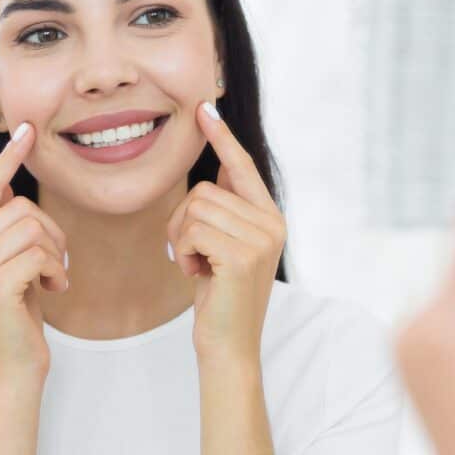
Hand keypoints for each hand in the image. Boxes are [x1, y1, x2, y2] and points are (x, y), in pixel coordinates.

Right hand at [0, 123, 69, 383]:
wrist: (12, 367)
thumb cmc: (18, 313)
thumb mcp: (11, 262)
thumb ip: (6, 229)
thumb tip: (12, 185)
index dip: (9, 157)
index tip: (28, 129)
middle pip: (19, 206)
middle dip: (50, 231)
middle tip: (54, 264)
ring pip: (31, 226)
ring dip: (55, 252)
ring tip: (51, 277)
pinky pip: (39, 252)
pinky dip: (56, 269)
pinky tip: (53, 289)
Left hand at [168, 102, 285, 362]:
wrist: (228, 346)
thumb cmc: (220, 296)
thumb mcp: (223, 246)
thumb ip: (227, 209)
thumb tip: (220, 163)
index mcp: (270, 217)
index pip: (241, 167)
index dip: (221, 137)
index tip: (204, 108)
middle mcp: (272, 223)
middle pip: (205, 190)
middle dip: (183, 221)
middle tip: (191, 254)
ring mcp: (261, 239)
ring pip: (195, 208)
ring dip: (182, 238)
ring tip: (197, 265)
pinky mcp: (243, 255)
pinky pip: (192, 229)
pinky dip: (184, 251)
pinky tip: (197, 274)